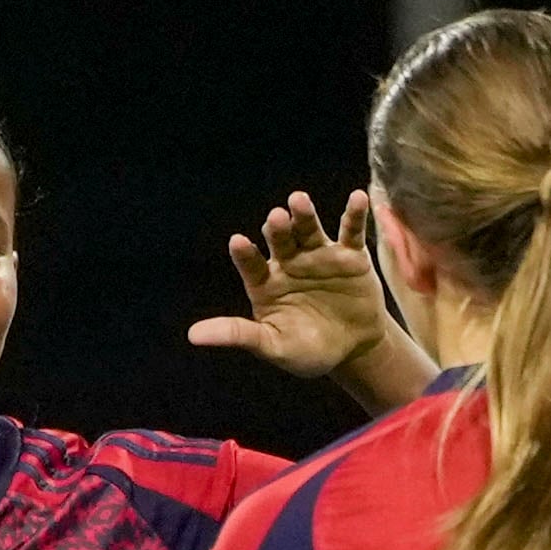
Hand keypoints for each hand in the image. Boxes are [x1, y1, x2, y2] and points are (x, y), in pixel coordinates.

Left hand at [191, 190, 405, 382]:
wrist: (355, 350)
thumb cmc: (309, 351)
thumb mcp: (273, 346)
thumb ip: (238, 335)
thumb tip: (193, 335)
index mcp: (266, 283)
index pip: (251, 264)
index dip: (245, 253)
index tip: (238, 241)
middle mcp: (289, 262)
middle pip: (280, 240)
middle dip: (277, 228)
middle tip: (275, 218)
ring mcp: (319, 255)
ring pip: (309, 229)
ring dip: (304, 214)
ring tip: (299, 200)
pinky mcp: (350, 255)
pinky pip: (350, 231)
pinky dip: (354, 214)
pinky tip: (357, 198)